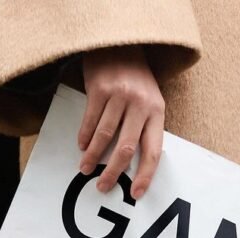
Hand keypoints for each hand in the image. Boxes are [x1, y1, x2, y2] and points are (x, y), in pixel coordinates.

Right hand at [78, 45, 164, 199]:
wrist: (120, 43)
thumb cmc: (135, 78)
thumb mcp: (149, 101)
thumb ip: (144, 128)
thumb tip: (133, 163)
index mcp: (156, 111)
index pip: (153, 151)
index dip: (145, 175)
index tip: (136, 193)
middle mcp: (140, 104)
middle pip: (127, 148)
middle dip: (113, 172)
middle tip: (103, 187)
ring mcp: (120, 95)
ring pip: (105, 136)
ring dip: (93, 157)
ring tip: (85, 169)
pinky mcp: (99, 88)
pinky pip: (91, 119)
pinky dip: (85, 136)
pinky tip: (82, 146)